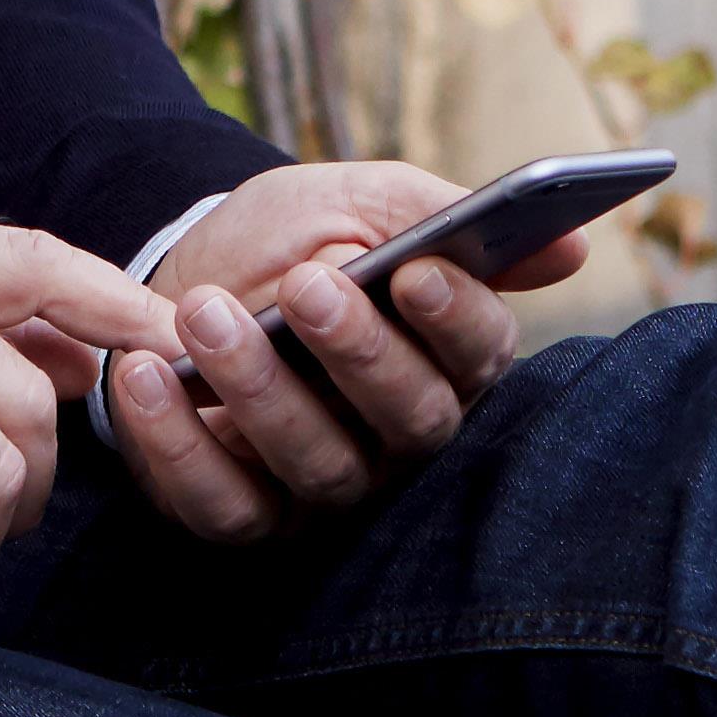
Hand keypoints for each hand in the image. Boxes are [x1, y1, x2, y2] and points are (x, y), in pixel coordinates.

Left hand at [98, 161, 568, 546]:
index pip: (478, 356)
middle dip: (357, 350)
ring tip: (204, 312)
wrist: (184, 270)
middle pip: (409, 420)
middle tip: (305, 282)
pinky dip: (178, 444)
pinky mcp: (246, 515)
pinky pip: (222, 504)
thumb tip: (573, 245)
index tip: (413, 271)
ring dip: (259, 388)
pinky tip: (143, 374)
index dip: (453, 319)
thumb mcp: (357, 201)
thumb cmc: (289, 241)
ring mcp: (324, 487)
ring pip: (317, 465)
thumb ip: (442, 217)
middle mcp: (398, 438)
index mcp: (445, 358)